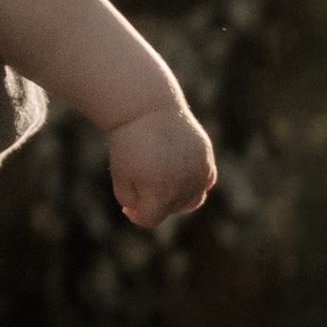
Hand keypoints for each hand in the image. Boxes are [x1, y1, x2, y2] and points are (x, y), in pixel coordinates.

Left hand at [109, 104, 216, 228]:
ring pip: (193, 200)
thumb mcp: (120, 176)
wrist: (146, 107)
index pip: (151, 219)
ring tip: (160, 182)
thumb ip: (131, 200)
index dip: (137, 216)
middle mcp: (184, 187)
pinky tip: (179, 175)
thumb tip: (143, 210)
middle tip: (140, 182)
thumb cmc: (128, 143)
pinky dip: (195, 184)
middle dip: (155, 202)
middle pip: (171, 209)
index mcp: (160, 194)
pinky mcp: (207, 158)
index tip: (128, 207)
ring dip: (177, 198)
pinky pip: (205, 182)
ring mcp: (199, 172)